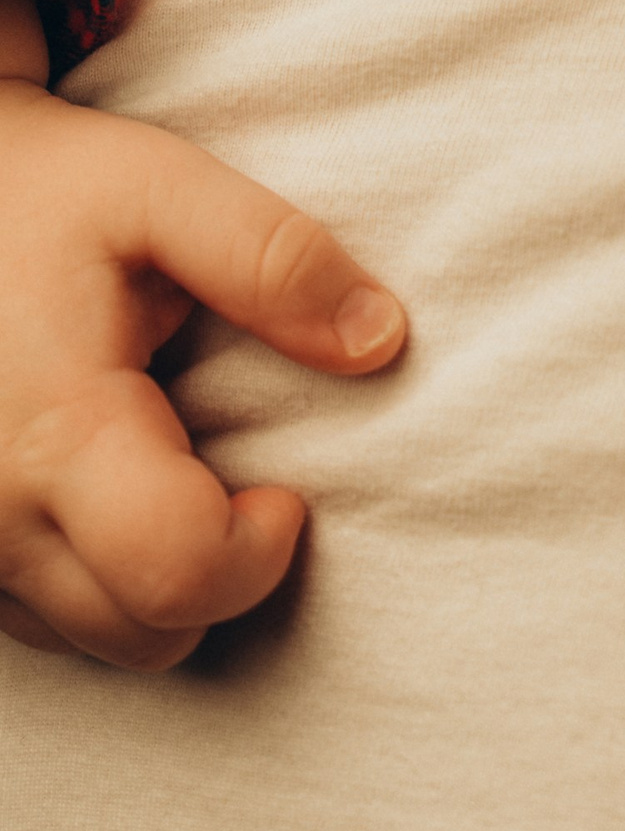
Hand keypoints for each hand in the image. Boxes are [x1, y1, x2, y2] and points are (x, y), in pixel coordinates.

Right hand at [0, 0, 406, 668]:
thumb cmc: (39, 189)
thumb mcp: (159, 190)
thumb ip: (273, 261)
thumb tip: (380, 341)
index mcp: (58, 433)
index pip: (180, 577)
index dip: (260, 553)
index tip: (284, 490)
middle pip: (144, 635)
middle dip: (219, 573)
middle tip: (229, 471)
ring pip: (90, 640)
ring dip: (150, 580)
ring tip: (161, 466)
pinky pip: (37, 619)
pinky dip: (89, 575)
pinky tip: (103, 487)